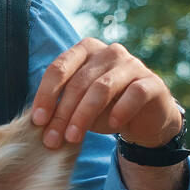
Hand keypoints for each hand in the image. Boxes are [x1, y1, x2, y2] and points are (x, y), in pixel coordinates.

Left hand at [29, 38, 180, 149]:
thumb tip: (38, 123)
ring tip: (73, 137)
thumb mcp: (78, 105)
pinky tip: (112, 125)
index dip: (46, 95)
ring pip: (102, 87)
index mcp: (85, 51)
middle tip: (52, 138)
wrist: (143, 119)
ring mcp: (132, 64)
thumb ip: (60, 107)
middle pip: (78, 82)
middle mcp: (108, 52)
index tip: (38, 120)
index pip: (59, 68)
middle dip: (62, 113)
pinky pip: (134, 93)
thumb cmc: (104, 108)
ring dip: (84, 115)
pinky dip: (121, 110)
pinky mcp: (152, 82)